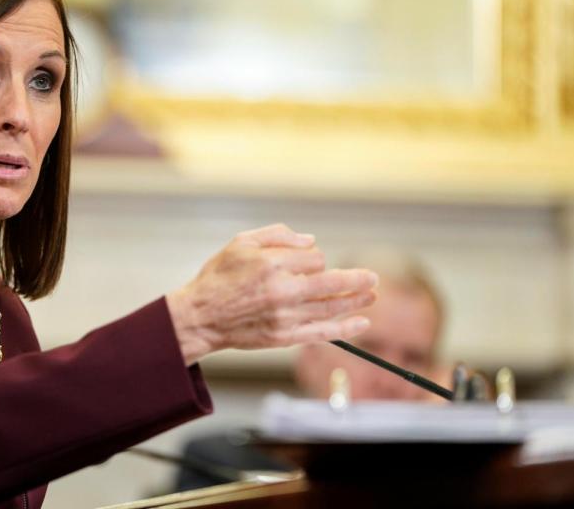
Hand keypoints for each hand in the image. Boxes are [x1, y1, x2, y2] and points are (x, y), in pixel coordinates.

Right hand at [166, 224, 376, 365]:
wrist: (200, 317)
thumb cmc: (218, 277)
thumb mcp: (241, 243)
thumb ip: (277, 236)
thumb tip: (311, 241)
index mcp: (271, 263)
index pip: (313, 258)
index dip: (315, 258)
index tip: (306, 262)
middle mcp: (281, 290)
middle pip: (330, 282)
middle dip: (355, 279)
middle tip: (373, 278)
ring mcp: (285, 316)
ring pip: (330, 307)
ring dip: (355, 301)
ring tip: (372, 295)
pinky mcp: (284, 337)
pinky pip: (321, 332)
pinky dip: (345, 329)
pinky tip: (362, 323)